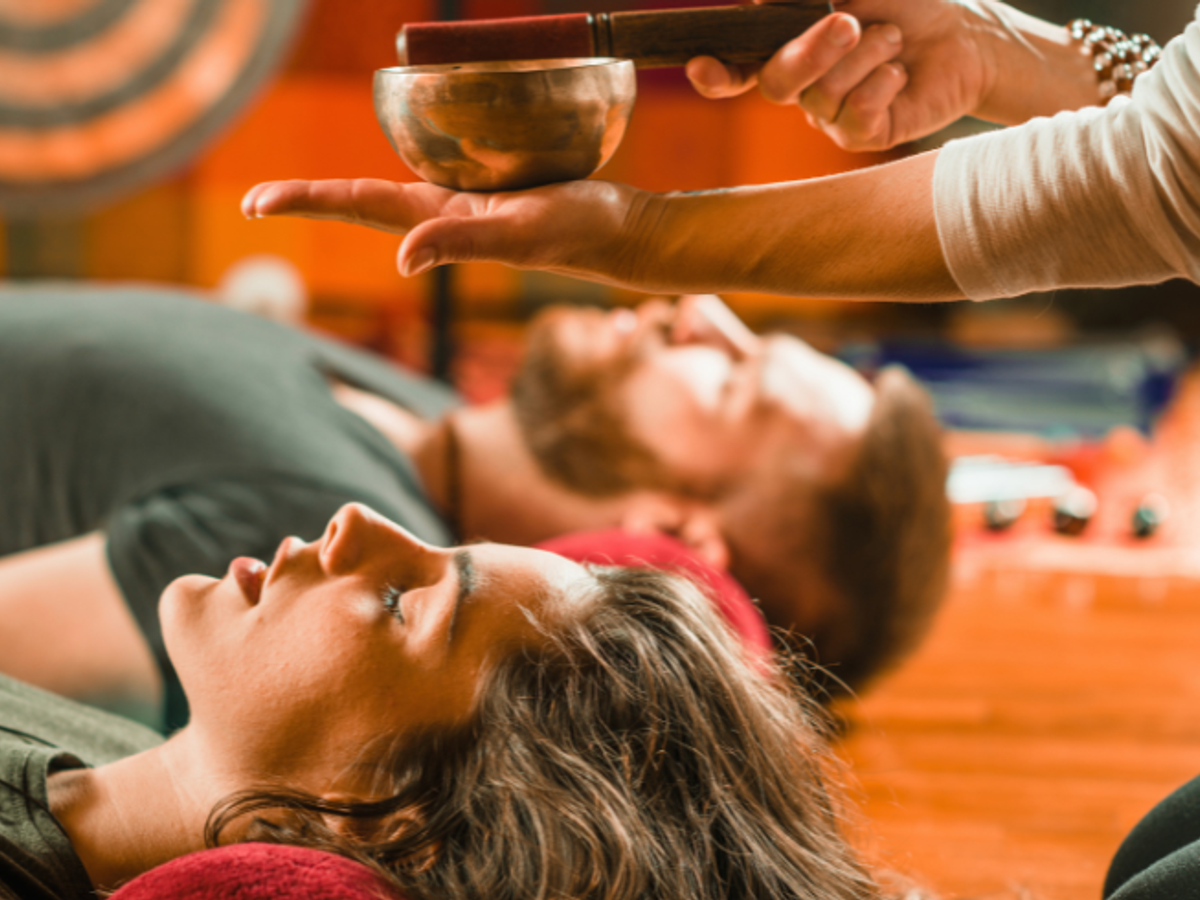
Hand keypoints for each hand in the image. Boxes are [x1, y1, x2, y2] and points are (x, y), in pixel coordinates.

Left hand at [242, 178, 661, 286]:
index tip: (252, 203)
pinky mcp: (491, 194)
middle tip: (254, 203)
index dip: (304, 202)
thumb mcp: (520, 231)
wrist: (623, 234)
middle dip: (309, 203)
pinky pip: (432, 177)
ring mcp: (465, 207)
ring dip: (343, 198)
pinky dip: (402, 170)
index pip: (356, 207)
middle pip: (360, 205)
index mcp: (438, 223)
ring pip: (391, 195)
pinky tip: (399, 162)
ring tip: (301, 197)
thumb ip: (462, 243)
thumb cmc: (578, 232)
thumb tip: (399, 259)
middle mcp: (442, 217)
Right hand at [686, 0, 990, 150]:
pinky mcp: (863, 136)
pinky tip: (898, 73)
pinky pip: (853, 117)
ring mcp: (830, 115)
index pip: (738, 68)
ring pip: (821, 96)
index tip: (700, 67)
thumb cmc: (907, 4)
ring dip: (864, 58)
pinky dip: (879, 86)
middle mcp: (804, 86)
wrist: (964, 35)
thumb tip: (763, 0)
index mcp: (790, 47)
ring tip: (893, 41)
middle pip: (775, 83)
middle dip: (809, 51)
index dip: (716, 73)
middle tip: (850, 23)